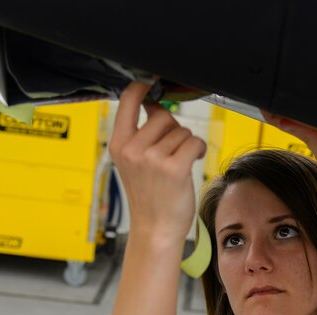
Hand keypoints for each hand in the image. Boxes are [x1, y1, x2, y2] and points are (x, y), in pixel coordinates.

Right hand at [109, 81, 206, 240]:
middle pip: (163, 116)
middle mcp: (132, 149)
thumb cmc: (149, 196)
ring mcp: (152, 159)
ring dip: (186, 144)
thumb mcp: (133, 162)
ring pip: (181, 130)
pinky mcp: (174, 168)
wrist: (154, 229)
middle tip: (171, 152)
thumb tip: (154, 102)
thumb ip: (140, 133)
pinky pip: (194, 141)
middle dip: (173, 130)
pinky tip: (192, 162)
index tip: (153, 81)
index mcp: (118, 144)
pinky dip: (198, 150)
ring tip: (179, 163)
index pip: (127, 99)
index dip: (143, 86)